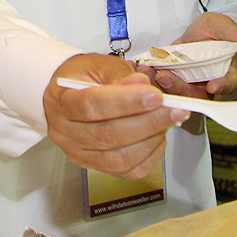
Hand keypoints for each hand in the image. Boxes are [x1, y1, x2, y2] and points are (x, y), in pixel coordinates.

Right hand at [44, 53, 188, 178]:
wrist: (67, 95)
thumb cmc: (81, 79)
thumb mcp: (97, 65)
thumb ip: (120, 74)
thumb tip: (141, 85)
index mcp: (61, 102)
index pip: (92, 106)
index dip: (126, 103)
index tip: (155, 96)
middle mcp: (65, 132)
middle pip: (108, 135)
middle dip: (148, 122)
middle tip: (174, 109)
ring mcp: (79, 153)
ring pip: (119, 158)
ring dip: (151, 139)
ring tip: (168, 120)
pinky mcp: (96, 167)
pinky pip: (128, 171)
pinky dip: (149, 155)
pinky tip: (157, 136)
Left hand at [138, 13, 236, 99]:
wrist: (201, 33)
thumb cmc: (216, 32)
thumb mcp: (222, 26)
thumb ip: (232, 33)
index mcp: (227, 74)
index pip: (228, 84)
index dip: (221, 86)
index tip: (212, 85)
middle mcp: (208, 85)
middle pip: (197, 94)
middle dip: (180, 88)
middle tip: (166, 77)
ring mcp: (190, 85)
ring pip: (177, 93)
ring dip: (161, 85)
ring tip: (148, 72)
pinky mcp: (173, 81)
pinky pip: (162, 85)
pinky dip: (151, 79)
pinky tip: (141, 70)